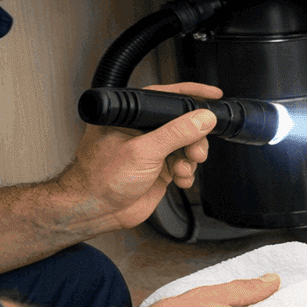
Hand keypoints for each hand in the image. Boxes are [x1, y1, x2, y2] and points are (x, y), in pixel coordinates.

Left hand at [51, 82, 221, 236]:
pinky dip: (187, 172)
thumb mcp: (143, 152)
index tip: (212, 97)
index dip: (191, 96)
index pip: (166, 97)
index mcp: (131, 116)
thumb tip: (202, 118)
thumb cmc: (100, 178)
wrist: (95, 211)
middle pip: (183, 124)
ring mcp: (151, 150)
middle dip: (194, 138)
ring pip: (186, 145)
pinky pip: (183, 165)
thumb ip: (175, 133)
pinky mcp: (158, 169)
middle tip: (195, 151)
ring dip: (191, 158)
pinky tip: (181, 179)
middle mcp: (142, 130)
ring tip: (183, 169)